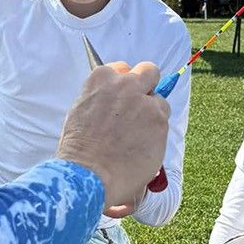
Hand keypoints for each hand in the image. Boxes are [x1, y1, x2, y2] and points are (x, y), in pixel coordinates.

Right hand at [58, 60, 167, 214]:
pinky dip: (156, 134)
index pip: (121, 68)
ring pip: (160, 101)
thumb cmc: (79, 150)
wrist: (89, 175)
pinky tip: (142, 148)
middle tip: (141, 105)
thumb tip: (116, 100)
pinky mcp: (159, 121)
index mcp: (101, 79)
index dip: (124, 84)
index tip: (123, 97)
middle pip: (148, 71)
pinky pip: (164, 122)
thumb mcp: (81, 111)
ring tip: (137, 137)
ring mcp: (144, 102)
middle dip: (147, 85)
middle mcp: (125, 85)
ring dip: (152, 114)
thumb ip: (101, 98)